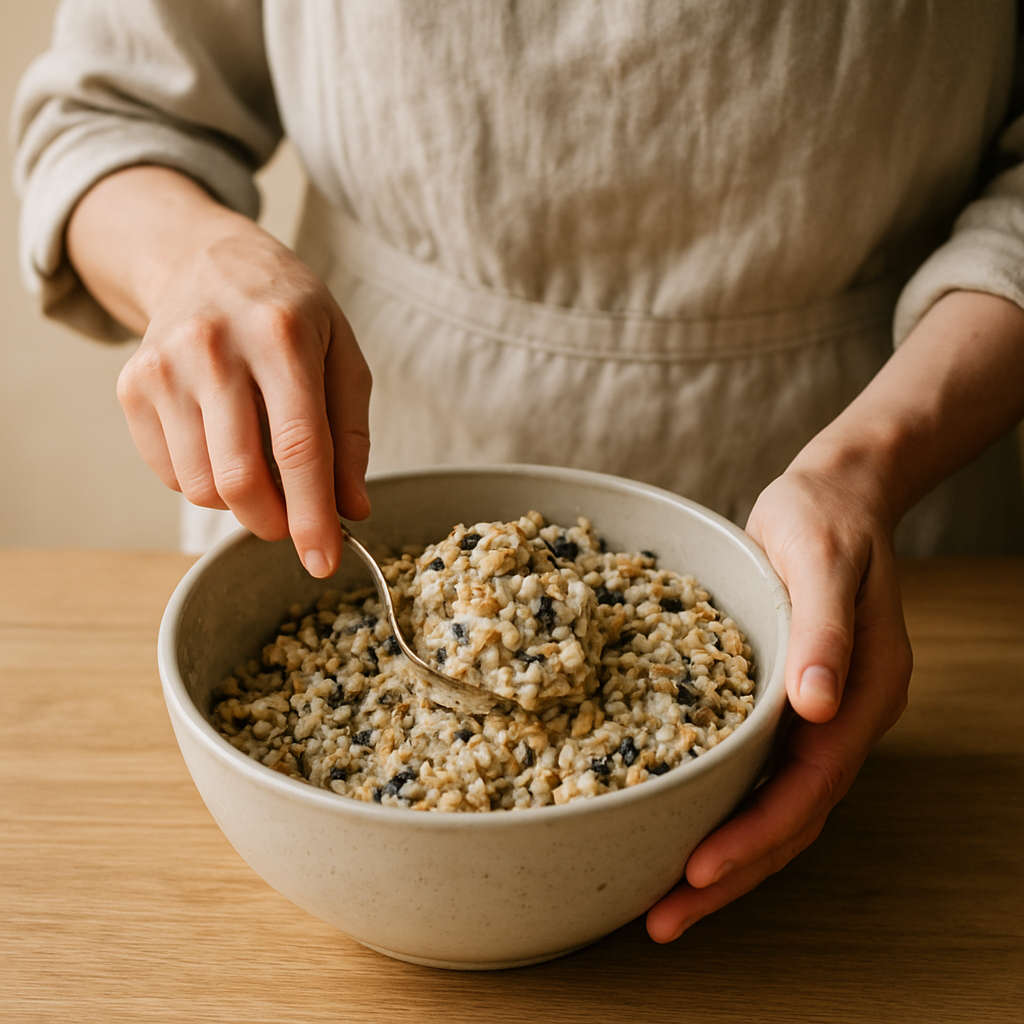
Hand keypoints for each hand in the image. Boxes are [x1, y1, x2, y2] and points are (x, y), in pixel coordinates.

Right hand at [116, 224, 370, 576]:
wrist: (205, 259)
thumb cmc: (288, 312)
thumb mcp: (341, 355)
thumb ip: (350, 436)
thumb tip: (352, 509)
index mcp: (280, 336)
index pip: (299, 447)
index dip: (312, 516)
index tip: (324, 562)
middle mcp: (213, 348)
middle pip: (240, 477)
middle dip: (274, 524)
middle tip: (294, 525)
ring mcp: (164, 366)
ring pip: (201, 486)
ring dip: (240, 505)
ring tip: (262, 470)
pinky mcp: (131, 385)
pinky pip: (170, 474)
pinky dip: (205, 483)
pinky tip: (224, 447)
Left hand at [646, 459, 911, 940]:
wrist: (831, 497)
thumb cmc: (824, 520)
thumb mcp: (823, 559)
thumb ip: (825, 631)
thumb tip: (817, 706)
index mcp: (863, 693)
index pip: (809, 789)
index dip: (754, 836)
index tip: (695, 873)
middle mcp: (841, 717)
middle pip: (791, 819)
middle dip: (730, 873)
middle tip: (662, 920)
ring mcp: (816, 715)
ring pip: (773, 806)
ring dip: (723, 856)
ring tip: (661, 900)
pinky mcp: (784, 702)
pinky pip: (756, 772)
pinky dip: (721, 808)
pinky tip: (677, 824)